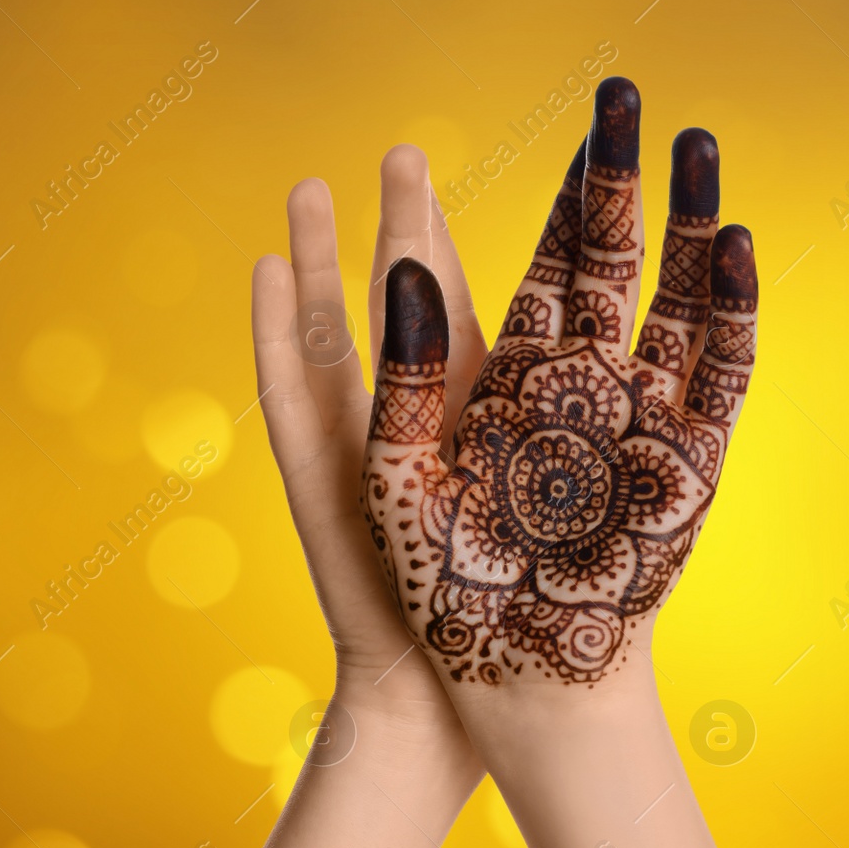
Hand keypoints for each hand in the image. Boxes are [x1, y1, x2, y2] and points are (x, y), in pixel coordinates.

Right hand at [252, 147, 487, 719]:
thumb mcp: (536, 503)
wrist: (450, 694)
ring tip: (306, 193)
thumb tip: (585, 361)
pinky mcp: (320, 485)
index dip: (463, 238)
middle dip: (399, 226)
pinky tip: (262, 277)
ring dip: (321, 264)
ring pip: (338, 335)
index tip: (463, 174)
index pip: (463, 303)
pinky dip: (275, 336)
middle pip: (402, 305)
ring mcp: (354, 449)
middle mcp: (410, 423)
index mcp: (471, 417)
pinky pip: (291, 396)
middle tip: (398, 153)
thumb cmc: (505, 608)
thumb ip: (540, 426)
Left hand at [361, 77, 757, 691]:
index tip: (497, 136)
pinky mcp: (683, 455)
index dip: (506, 205)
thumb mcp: (397, 476)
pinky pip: (716, 368)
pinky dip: (729, 305)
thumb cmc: (438, 588)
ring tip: (690, 142)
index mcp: (488, 385)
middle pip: (590, 262)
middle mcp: (562, 386)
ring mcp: (628, 414)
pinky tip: (732, 239)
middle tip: (618, 95)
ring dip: (682, 222)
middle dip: (603, 182)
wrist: (512, 676)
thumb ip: (401, 376)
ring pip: (663, 295)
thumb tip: (395, 269)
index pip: (501, 271)